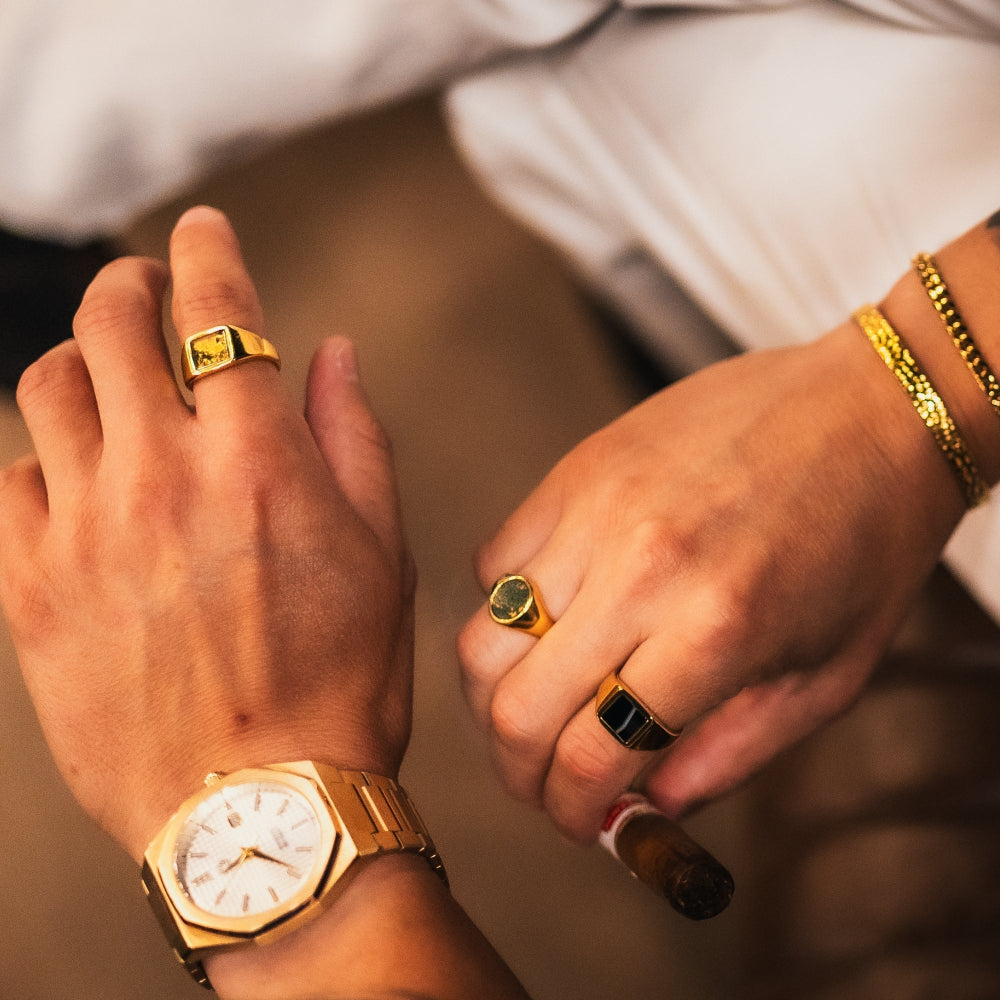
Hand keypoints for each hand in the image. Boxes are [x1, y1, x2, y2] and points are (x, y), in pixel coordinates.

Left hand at [0, 205, 413, 861]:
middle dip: (129, 285)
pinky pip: (6, 483)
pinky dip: (40, 459)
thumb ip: (355, 437)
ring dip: (78, 363)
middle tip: (147, 291)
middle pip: (108, 323)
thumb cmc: (338, 685)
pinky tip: (75, 481)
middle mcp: (161, 477)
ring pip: (45, 389)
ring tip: (109, 384)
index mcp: (258, 461)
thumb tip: (332, 354)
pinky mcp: (28, 589)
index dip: (209, 251)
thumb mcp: (381, 555)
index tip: (204, 230)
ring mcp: (83, 530)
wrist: (256, 810)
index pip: (219, 311)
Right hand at [459, 317, 969, 841]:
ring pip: (482, 636)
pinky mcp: (576, 469)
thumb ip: (728, 756)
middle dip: (516, 771)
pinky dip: (503, 608)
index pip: (591, 755)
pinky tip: (550, 618)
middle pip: (514, 707)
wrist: (868, 408)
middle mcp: (641, 568)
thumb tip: (649, 804)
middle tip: (538, 781)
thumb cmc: (864, 541)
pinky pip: (493, 561)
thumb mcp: (826, 677)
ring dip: (495, 698)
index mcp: (715, 631)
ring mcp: (597, 510)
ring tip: (532, 708)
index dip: (572, 810)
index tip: (577, 819)